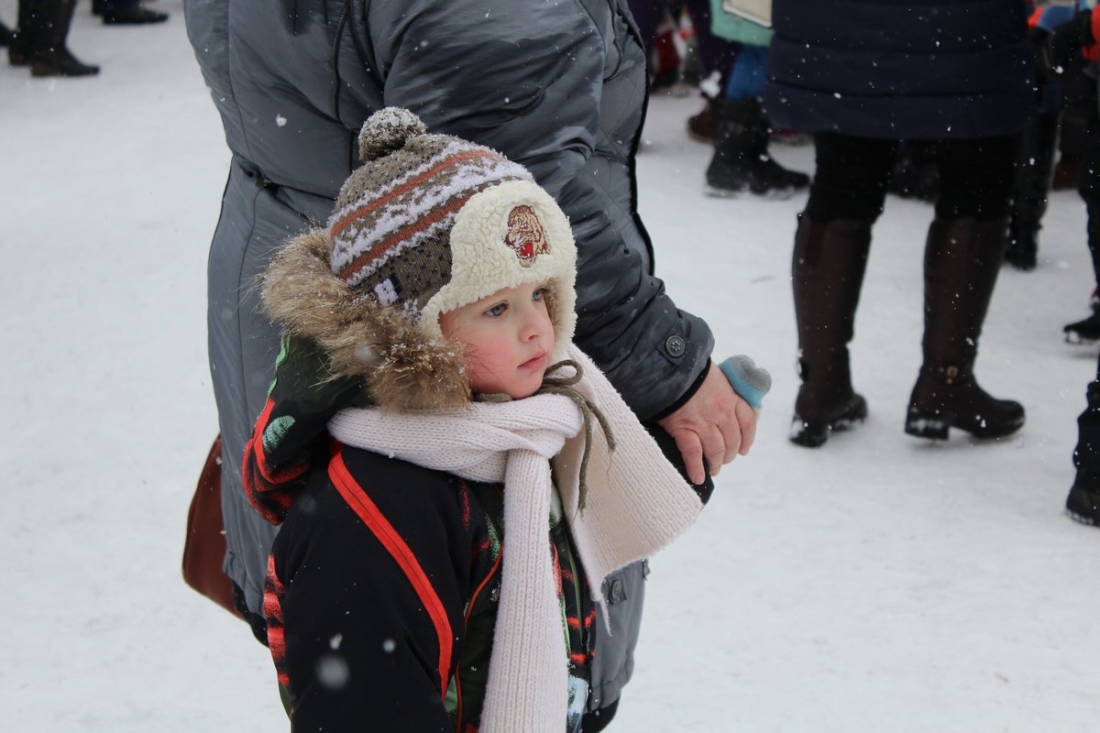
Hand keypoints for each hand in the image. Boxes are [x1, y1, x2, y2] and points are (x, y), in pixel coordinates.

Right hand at [658, 362, 756, 484]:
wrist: (671, 367)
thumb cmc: (690, 368)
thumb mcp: (713, 375)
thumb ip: (718, 388)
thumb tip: (715, 395)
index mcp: (730, 398)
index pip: (747, 423)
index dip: (747, 439)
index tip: (744, 450)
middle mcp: (721, 413)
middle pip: (732, 442)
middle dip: (728, 455)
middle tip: (722, 461)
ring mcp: (703, 423)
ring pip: (716, 451)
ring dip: (715, 464)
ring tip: (712, 470)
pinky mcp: (684, 429)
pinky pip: (694, 454)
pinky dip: (696, 468)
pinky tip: (697, 477)